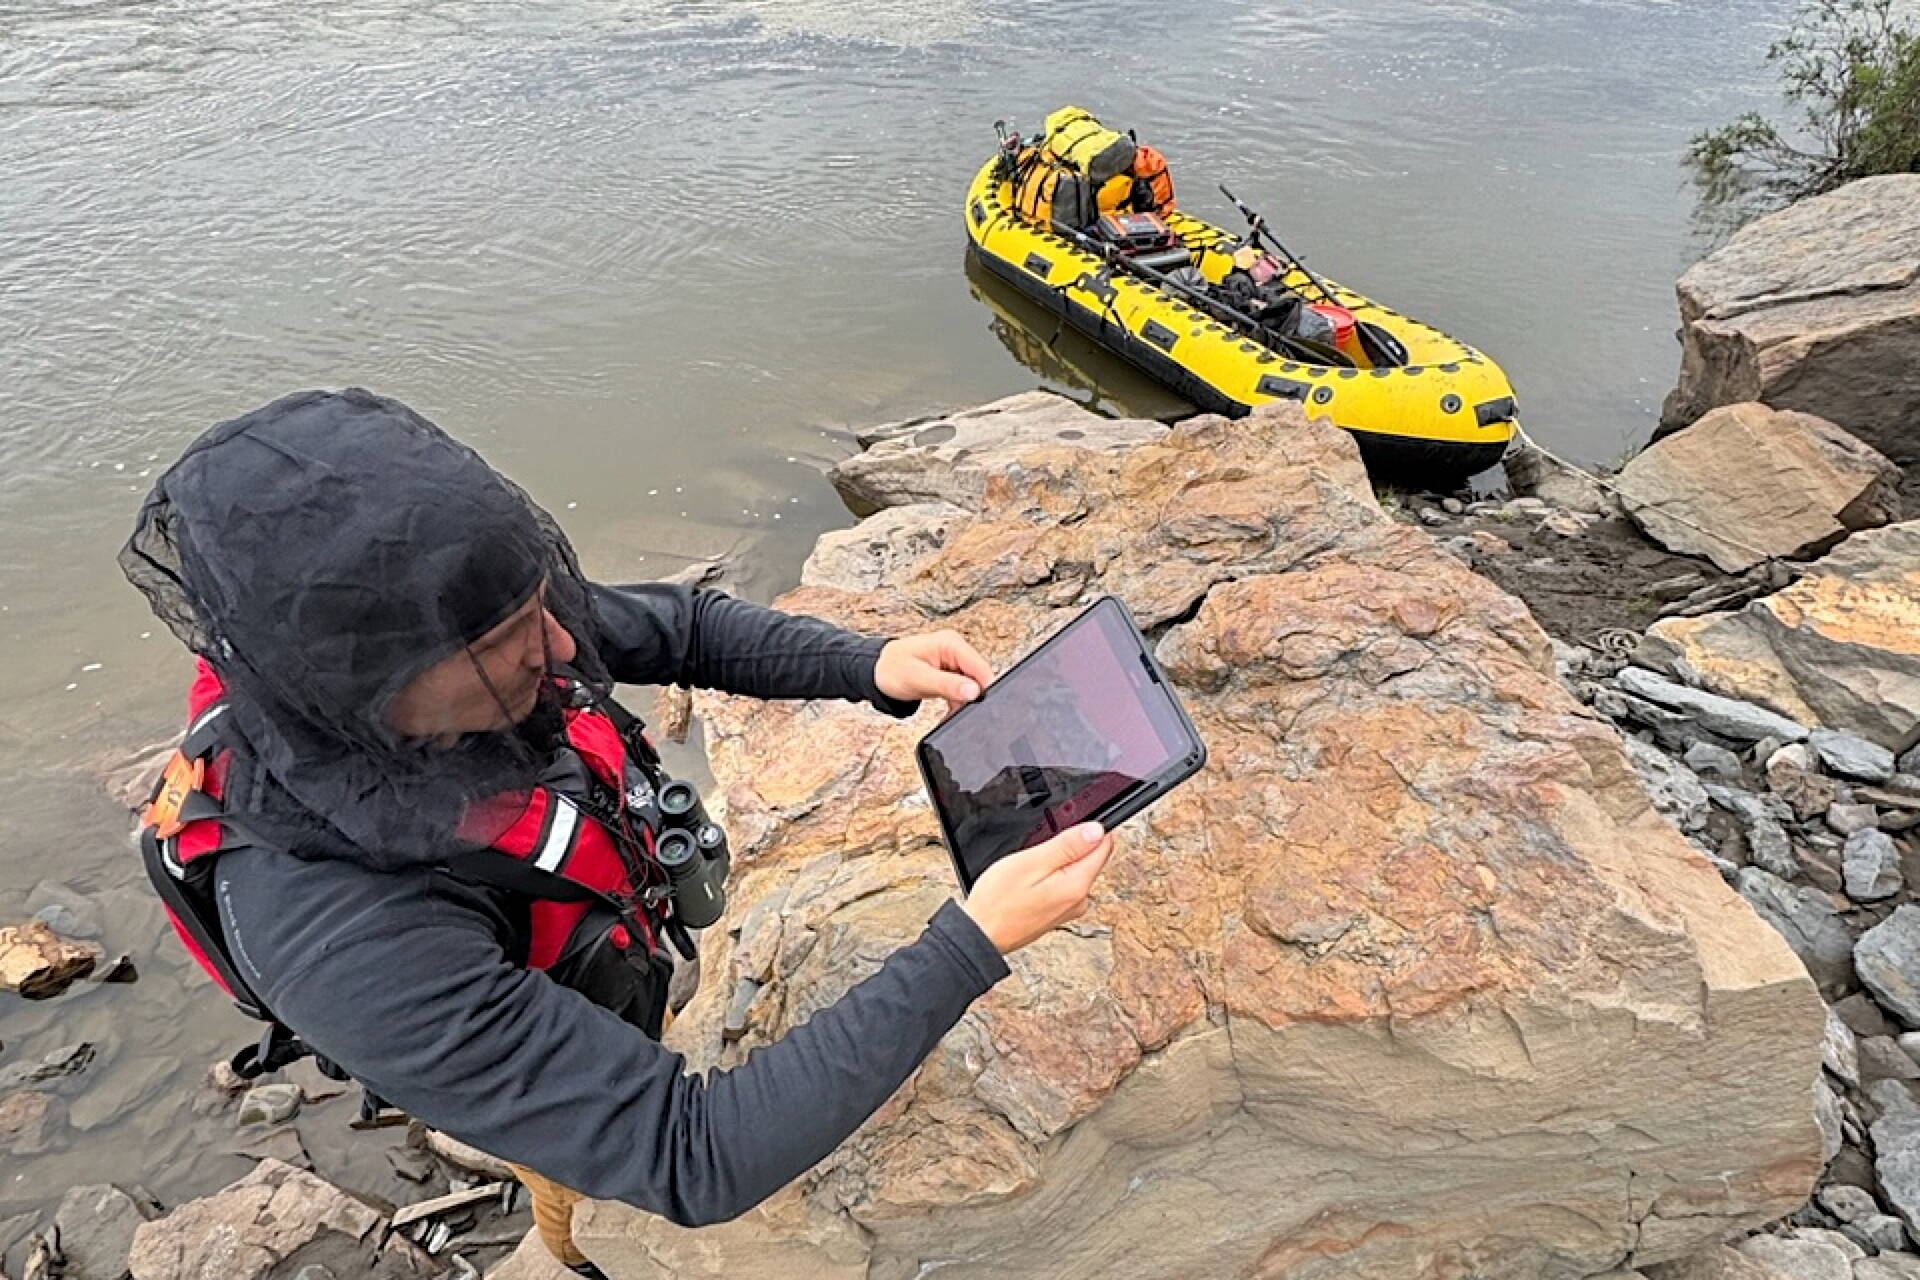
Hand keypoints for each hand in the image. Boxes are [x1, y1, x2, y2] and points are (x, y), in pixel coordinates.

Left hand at [874, 630, 994, 715]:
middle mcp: (955, 649)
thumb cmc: (891, 669)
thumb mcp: (919, 679)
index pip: (980, 666)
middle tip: (960, 712)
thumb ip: (948, 685)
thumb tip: (974, 691)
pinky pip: (962, 688)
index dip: (985, 688)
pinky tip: (950, 712)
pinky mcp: (949, 672)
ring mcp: (953, 660)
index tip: (980, 707)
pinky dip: (957, 701)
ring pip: (971, 685)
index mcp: (950, 644)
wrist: (876, 671)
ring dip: (963, 701)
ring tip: (950, 714)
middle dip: (973, 696)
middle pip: (978, 676)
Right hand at [961, 822, 1116, 953]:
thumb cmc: (998, 902)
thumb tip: (1097, 831)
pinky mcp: (1057, 912)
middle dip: (1069, 846)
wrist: (981, 935)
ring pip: (1074, 870)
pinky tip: (1029, 882)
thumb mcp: (1031, 863)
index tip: (1063, 832)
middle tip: (1038, 852)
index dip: (1086, 829)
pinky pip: (1063, 884)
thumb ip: (1067, 846)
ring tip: (1030, 869)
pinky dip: (1049, 877)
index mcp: (1077, 885)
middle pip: (1090, 858)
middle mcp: (1079, 899)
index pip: (1103, 845)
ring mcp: (1069, 908)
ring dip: (1057, 862)